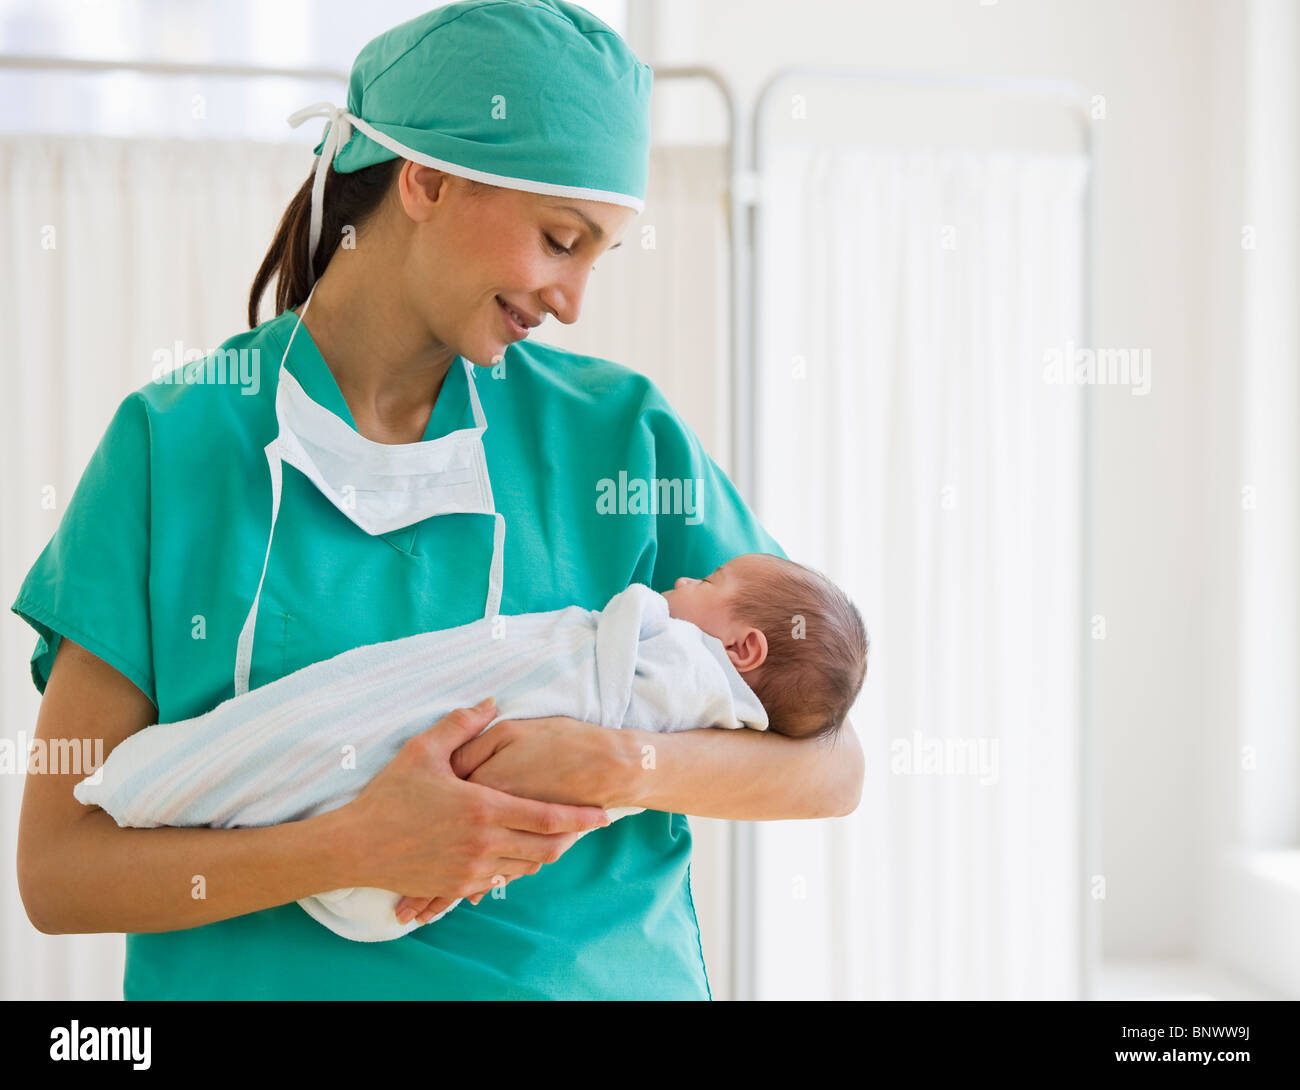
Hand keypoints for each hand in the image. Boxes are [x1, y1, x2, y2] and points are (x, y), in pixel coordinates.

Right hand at [335, 699, 609, 926]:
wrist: (355, 847)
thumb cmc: (389, 796)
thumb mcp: (423, 750)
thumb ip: (461, 724)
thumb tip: (490, 701)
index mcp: (483, 808)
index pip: (547, 816)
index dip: (579, 816)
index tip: (603, 814)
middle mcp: (484, 844)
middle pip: (545, 848)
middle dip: (570, 839)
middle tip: (584, 827)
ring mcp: (471, 869)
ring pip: (525, 867)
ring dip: (542, 854)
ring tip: (553, 838)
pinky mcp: (456, 886)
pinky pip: (498, 881)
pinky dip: (513, 868)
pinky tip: (515, 855)